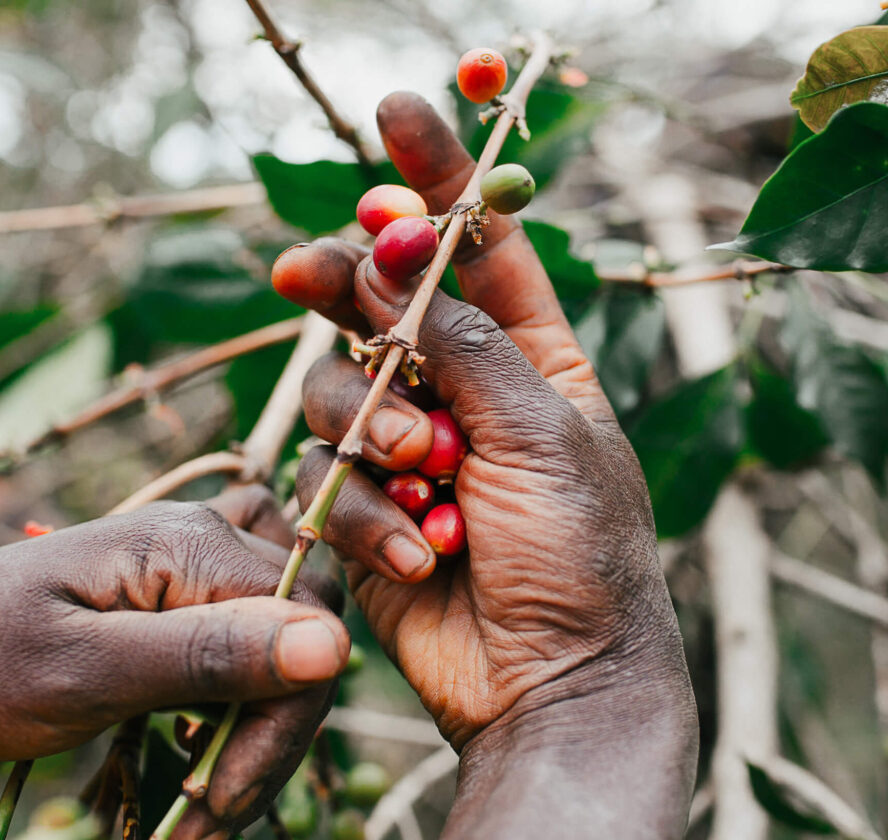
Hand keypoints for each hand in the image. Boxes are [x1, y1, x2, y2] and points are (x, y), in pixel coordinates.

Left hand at [0, 487, 346, 839]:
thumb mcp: (84, 671)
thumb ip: (209, 654)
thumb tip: (334, 645)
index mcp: (190, 543)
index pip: (304, 626)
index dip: (283, 721)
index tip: (220, 802)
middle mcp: (203, 542)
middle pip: (298, 639)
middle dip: (265, 743)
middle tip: (200, 826)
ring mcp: (189, 571)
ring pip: (274, 656)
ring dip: (247, 744)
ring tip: (190, 820)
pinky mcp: (173, 605)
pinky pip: (236, 660)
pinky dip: (225, 724)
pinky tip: (187, 767)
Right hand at [277, 92, 697, 839]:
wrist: (553, 681)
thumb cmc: (581, 555)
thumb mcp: (540, 431)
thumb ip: (463, 345)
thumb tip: (401, 262)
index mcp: (532, 355)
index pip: (479, 244)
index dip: (438, 175)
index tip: (397, 109)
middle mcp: (463, 391)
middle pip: (380, 304)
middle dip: (346, 284)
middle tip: (306, 273)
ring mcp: (409, 451)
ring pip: (337, 390)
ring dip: (370, 426)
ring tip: (422, 472)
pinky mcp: (365, 513)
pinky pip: (328, 481)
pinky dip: (368, 512)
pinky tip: (421, 554)